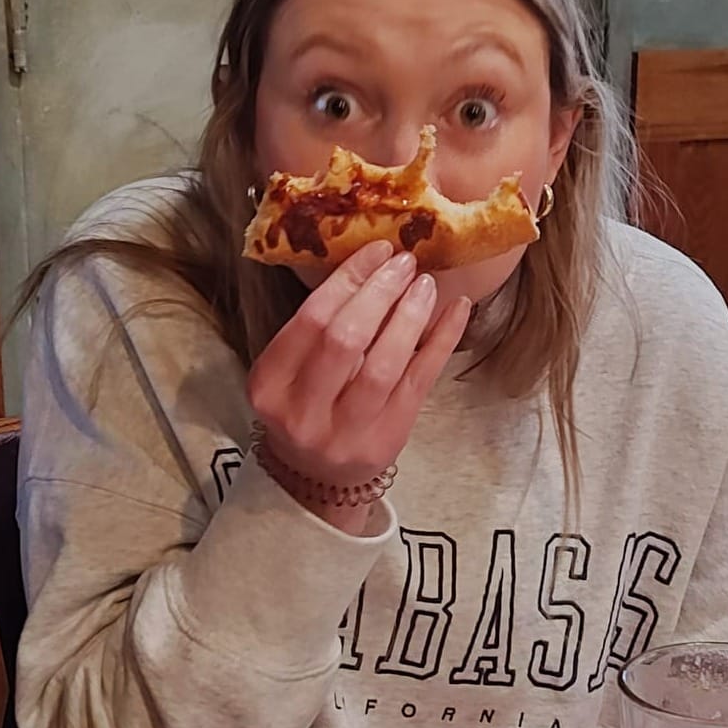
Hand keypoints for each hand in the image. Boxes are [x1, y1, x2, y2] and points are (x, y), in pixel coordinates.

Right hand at [248, 242, 469, 530]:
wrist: (317, 477)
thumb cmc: (306, 407)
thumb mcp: (290, 372)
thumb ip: (319, 328)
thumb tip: (374, 262)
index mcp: (270, 386)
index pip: (311, 320)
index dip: (348, 279)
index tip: (376, 250)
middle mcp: (303, 413)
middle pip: (345, 340)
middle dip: (380, 293)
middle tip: (405, 262)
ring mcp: (347, 432)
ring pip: (384, 364)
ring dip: (410, 316)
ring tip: (426, 284)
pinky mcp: (388, 438)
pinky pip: (420, 382)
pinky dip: (442, 341)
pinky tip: (457, 310)